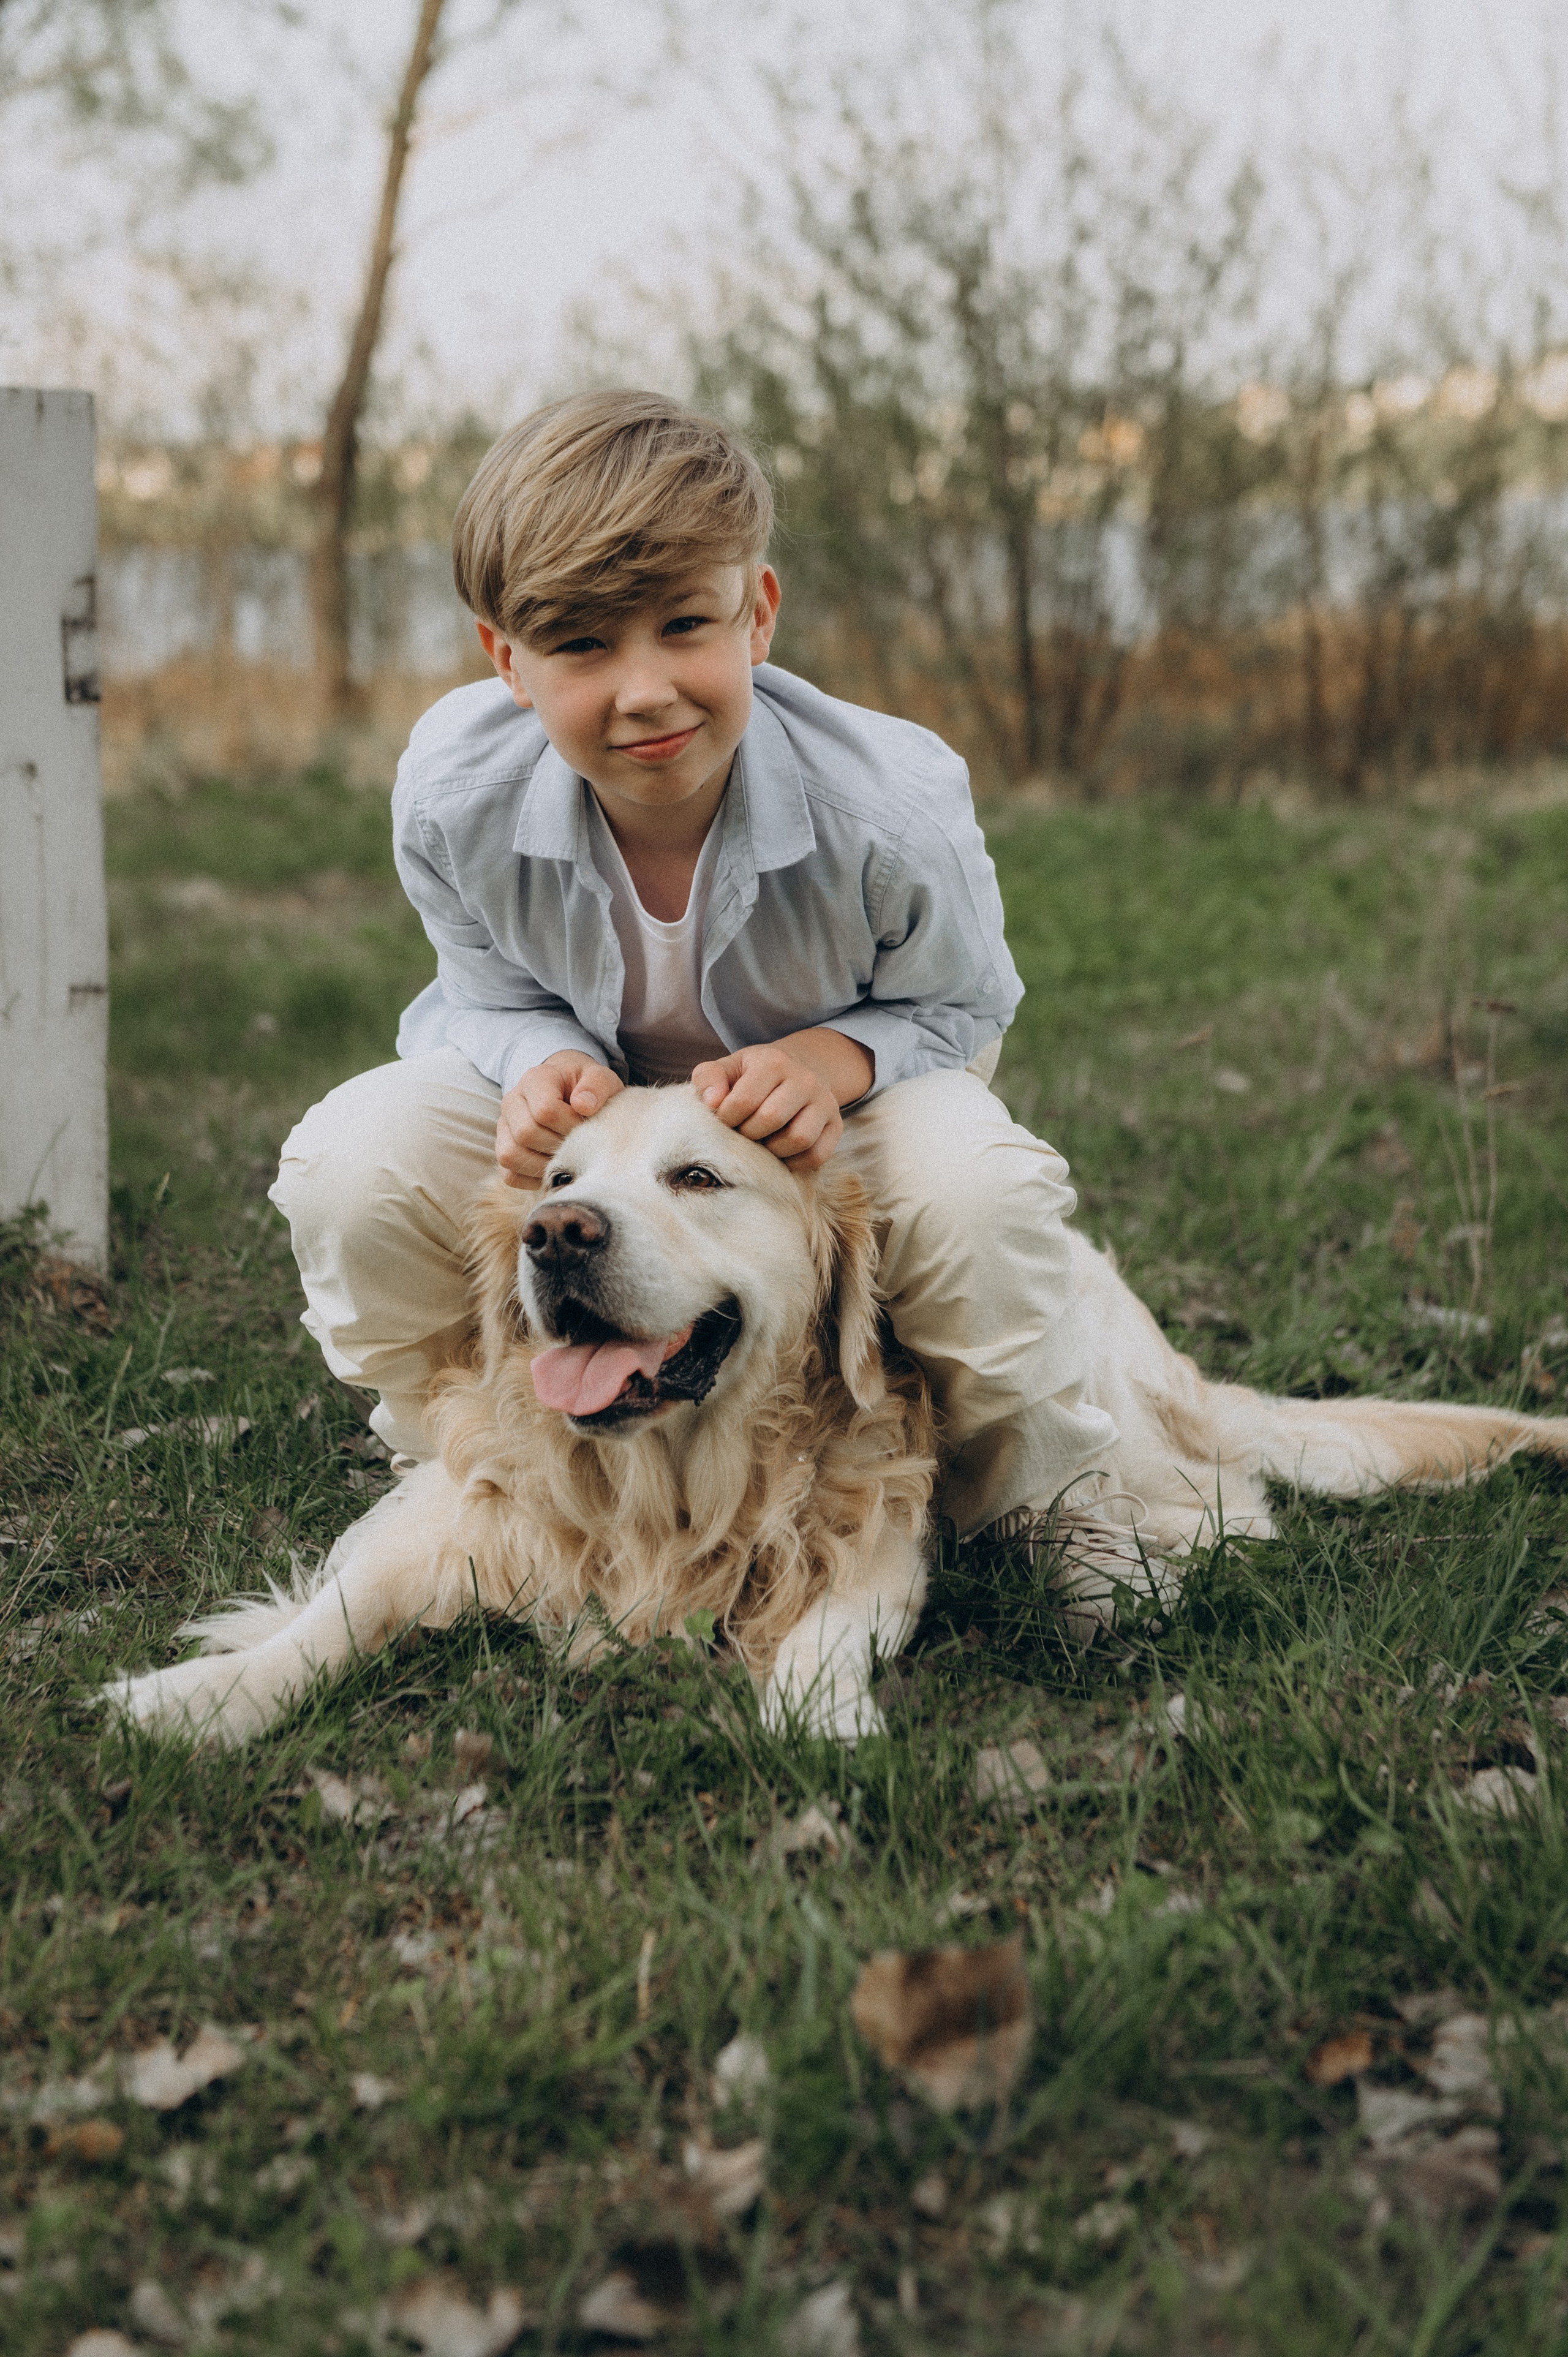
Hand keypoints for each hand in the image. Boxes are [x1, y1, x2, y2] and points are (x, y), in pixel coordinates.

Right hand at [496, 1051, 622, 1185]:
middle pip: (526, 1134)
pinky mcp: (503, 1149)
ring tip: (566, 1157)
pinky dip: (532, 1179)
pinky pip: (509, 1174)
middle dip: (557, 1145)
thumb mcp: (598, 1076)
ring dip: (543, 1164)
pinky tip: (553, 1168)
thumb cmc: (584, 1086)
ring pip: (510, 1155)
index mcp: (534, 1080)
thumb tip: (583, 1106)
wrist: (568, 1089)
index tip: (585, 1124)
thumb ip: (596, 1085)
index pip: (544, 1110)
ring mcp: (504, 1127)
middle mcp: (512, 1102)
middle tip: (577, 1143)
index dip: (569, 1124)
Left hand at [690, 1030, 871, 1169]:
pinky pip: (816, 1155)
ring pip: (799, 1139)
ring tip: (762, 1142)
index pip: (744, 1101)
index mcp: (773, 1062)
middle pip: (771, 1119)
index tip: (725, 1119)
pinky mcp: (835, 1126)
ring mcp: (824, 1103)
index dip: (726, 1118)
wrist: (796, 1073)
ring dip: (773, 1150)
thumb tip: (712, 1102)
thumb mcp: (727, 1068)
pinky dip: (794, 1162)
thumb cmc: (752, 1076)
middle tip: (743, 1132)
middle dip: (749, 1134)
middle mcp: (805, 1079)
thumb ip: (708, 1078)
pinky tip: (780, 1153)